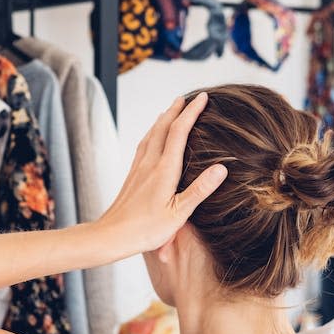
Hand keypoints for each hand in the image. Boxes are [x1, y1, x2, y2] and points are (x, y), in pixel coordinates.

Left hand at [97, 92, 227, 253]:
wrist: (111, 235)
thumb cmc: (145, 230)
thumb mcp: (179, 214)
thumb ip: (200, 190)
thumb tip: (221, 168)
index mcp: (164, 170)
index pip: (179, 132)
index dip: (192, 112)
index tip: (203, 97)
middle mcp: (149, 163)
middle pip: (163, 127)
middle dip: (177, 109)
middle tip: (188, 97)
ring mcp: (139, 168)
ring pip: (151, 134)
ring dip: (163, 119)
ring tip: (171, 110)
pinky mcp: (132, 175)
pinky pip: (143, 145)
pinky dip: (152, 133)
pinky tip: (152, 138)